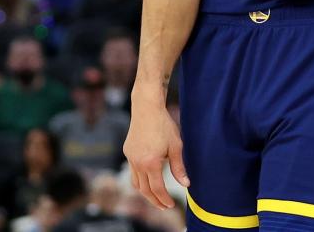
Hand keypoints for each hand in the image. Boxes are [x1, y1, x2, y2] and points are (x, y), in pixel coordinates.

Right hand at [124, 94, 188, 209]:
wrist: (146, 108)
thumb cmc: (163, 125)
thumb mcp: (176, 146)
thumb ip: (179, 167)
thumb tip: (186, 184)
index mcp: (151, 163)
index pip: (157, 189)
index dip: (165, 199)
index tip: (171, 205)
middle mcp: (138, 162)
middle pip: (144, 190)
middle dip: (154, 200)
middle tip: (164, 206)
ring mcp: (131, 157)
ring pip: (135, 182)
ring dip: (145, 192)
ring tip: (155, 197)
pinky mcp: (127, 151)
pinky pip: (132, 171)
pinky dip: (140, 180)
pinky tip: (148, 178)